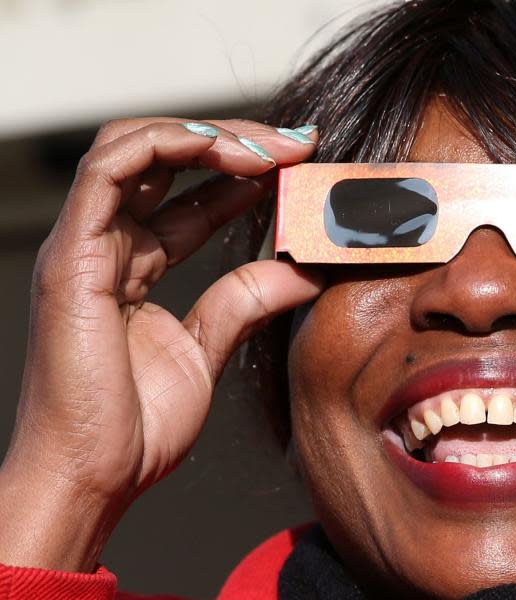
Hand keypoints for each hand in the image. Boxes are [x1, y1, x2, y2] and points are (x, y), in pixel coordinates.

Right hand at [0, 118, 322, 571]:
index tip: (306, 166)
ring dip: (208, 136)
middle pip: (165, 160)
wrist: (93, 478)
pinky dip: (167, 145)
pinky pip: (107, 170)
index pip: (191, 196)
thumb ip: (248, 298)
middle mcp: (106, 245)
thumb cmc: (136, 426)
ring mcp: (84, 245)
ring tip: (273, 148)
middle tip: (300, 144)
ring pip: (134, 147)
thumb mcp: (208, 346)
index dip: (248, 173)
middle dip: (236, 142)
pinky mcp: (71, 255)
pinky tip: (227, 154)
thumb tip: (306, 267)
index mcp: (133, 265)